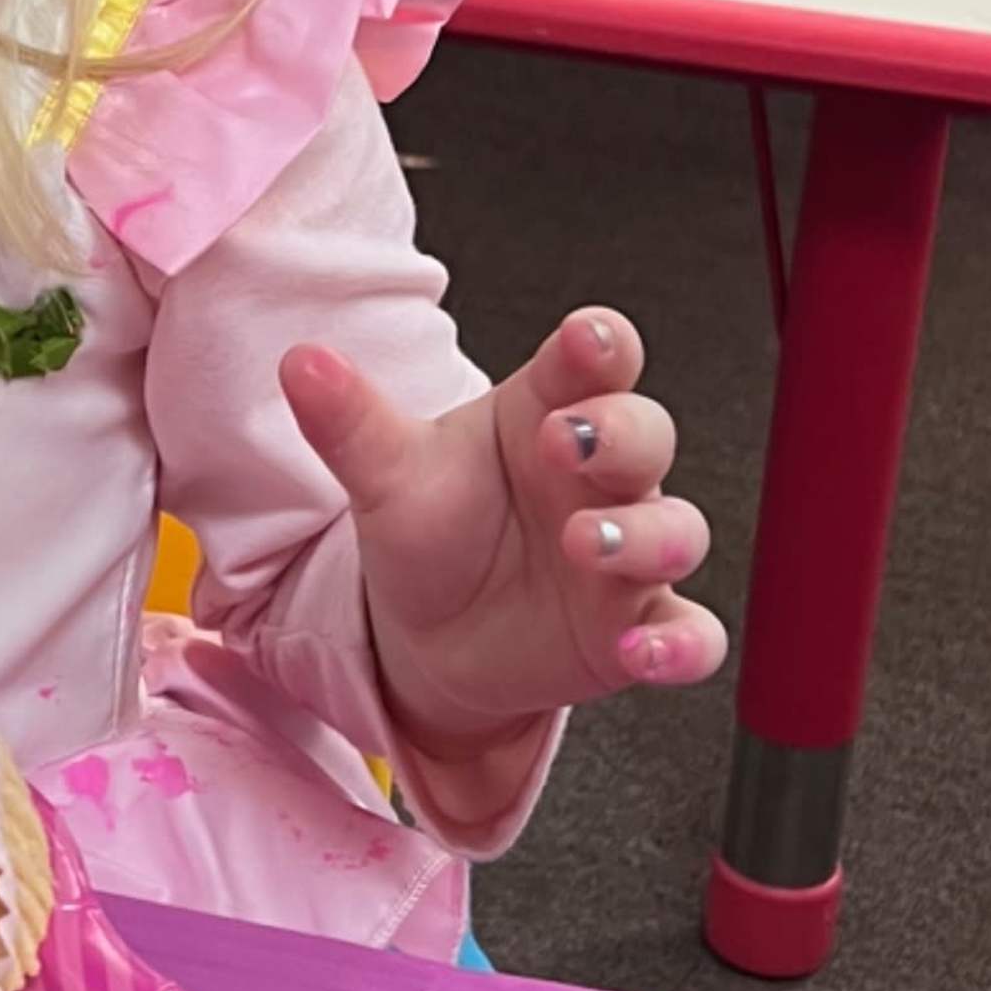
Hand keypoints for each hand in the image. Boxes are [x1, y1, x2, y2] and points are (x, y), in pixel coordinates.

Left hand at [284, 308, 723, 763]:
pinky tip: (646, 651)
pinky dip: (679, 646)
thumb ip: (352, 422)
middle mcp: (600, 478)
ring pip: (677, 529)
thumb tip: (301, 363)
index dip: (600, 346)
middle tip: (567, 442)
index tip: (586, 339)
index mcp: (547, 412)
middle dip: (620, 433)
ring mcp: (627, 555)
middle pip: (648, 433)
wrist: (428, 637)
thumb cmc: (432, 532)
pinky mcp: (636, 627)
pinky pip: (690, 635)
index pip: (594, 361)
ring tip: (589, 543)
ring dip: (644, 535)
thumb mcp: (387, 477)